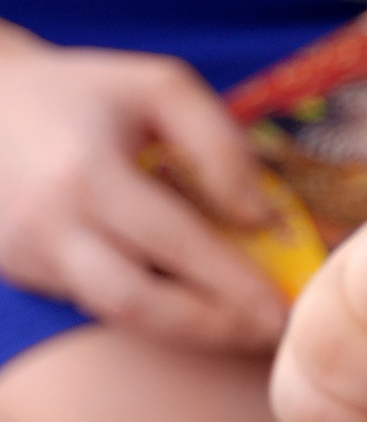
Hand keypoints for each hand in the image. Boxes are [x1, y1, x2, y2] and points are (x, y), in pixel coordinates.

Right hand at [0, 29, 285, 350]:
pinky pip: (95, 303)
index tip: (285, 308)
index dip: (233, 283)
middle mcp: (49, 224)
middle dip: (211, 327)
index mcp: (87, 173)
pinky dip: (151, 312)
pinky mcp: (22, 269)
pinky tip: (198, 307)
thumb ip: (218, 145)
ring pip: (114, 315)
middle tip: (271, 334)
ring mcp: (28, 253)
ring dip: (185, 332)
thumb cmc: (88, 90)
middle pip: (137, 302)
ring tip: (244, 328)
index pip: (173, 243)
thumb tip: (260, 217)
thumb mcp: (161, 87)